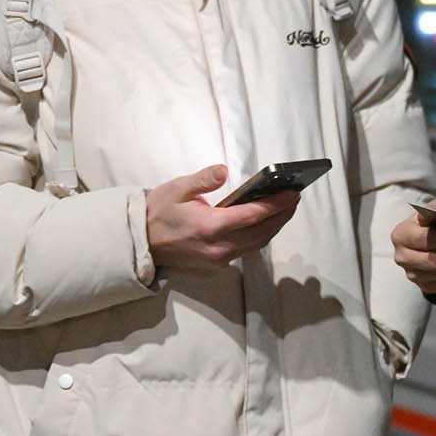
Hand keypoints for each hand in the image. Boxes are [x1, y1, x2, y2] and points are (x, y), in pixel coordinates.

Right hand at [146, 165, 300, 269]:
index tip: (292, 194)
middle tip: (295, 198)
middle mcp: (217, 247)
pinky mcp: (217, 265)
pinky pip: (246, 250)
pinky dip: (260, 236)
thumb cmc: (158, 212)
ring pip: (256, 244)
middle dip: (282, 215)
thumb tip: (224, 170)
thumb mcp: (177, 189)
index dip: (276, 205)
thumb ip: (203, 179)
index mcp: (208, 227)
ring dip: (274, 227)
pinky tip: (266, 222)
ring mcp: (218, 259)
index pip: (252, 216)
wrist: (140, 243)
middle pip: (261, 232)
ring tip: (286, 208)